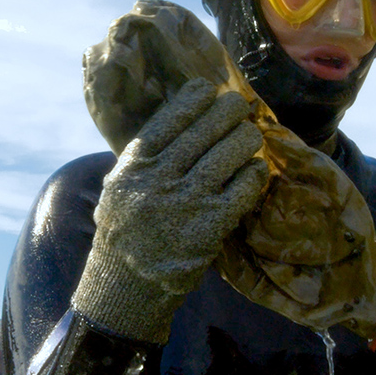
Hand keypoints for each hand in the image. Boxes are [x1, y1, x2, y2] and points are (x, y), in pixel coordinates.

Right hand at [73, 78, 268, 340]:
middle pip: (206, 129)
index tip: (210, 88)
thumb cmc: (126, 233)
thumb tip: (180, 122)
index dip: (195, 97)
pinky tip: (256, 169)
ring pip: (229, 152)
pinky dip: (254, 173)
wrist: (126, 286)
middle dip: (229, 111)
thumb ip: (145, 159)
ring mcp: (187, 201)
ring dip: (246, 138)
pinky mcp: (211, 225)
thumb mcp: (119, 188)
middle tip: (241, 108)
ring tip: (251, 135)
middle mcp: (159, 178)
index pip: (169, 117)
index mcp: (133, 165)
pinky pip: (244, 187)